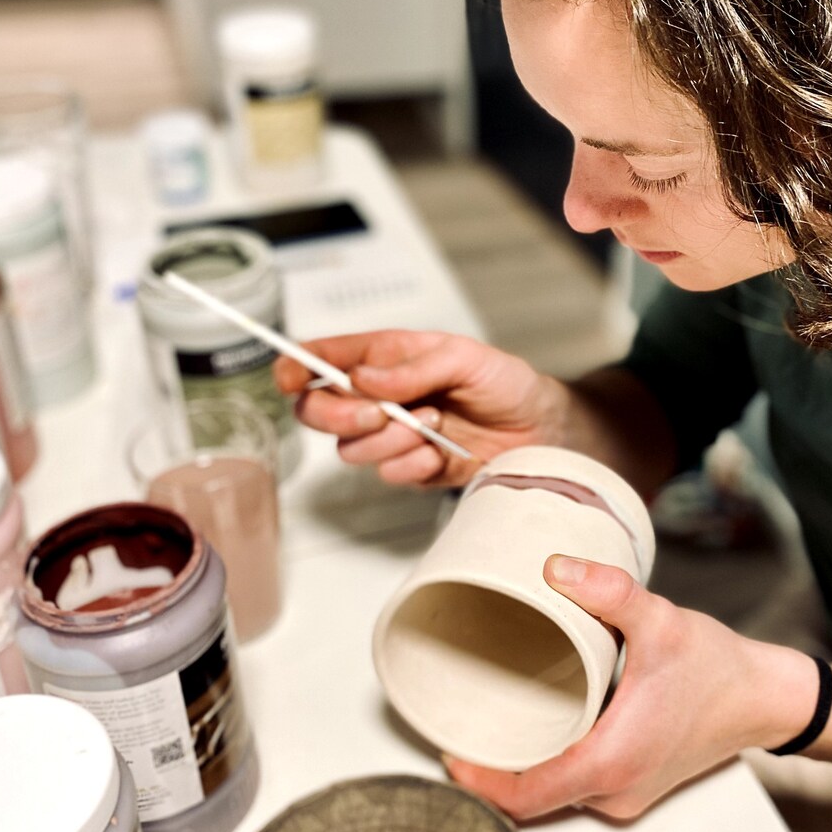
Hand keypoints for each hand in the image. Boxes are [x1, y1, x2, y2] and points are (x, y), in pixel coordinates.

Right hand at [274, 329, 564, 487]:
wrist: (540, 429)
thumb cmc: (505, 382)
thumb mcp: (465, 358)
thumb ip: (412, 367)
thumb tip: (362, 378)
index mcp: (385, 358)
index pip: (324, 360)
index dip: (296, 367)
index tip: (290, 378)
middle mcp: (379, 397)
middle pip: (319, 412)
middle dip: (341, 416)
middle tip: (379, 413)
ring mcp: (393, 435)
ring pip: (351, 449)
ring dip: (391, 439)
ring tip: (435, 424)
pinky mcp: (412, 468)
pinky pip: (389, 474)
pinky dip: (414, 464)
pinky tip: (442, 453)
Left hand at [446, 555, 820, 819]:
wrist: (765, 698)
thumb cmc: (717, 669)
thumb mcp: (661, 621)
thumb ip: (607, 592)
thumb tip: (555, 569)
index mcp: (609, 761)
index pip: (523, 796)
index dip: (479, 781)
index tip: (450, 753)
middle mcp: (614, 790)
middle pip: (531, 800)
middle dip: (492, 771)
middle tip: (463, 726)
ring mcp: (626, 794)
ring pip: (555, 796)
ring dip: (523, 768)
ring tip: (496, 722)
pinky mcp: (636, 786)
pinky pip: (578, 788)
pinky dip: (552, 766)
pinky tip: (542, 729)